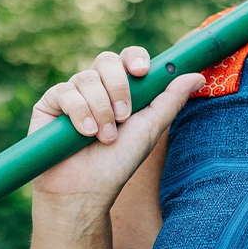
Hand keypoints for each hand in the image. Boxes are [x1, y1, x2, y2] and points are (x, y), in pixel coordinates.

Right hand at [27, 45, 203, 213]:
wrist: (86, 190)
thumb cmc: (118, 163)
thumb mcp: (150, 129)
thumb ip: (171, 100)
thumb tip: (197, 75)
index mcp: (121, 89)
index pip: (127, 58)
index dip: (135, 58)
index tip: (142, 72)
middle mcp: (96, 87)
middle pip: (106, 60)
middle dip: (118, 87)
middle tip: (124, 116)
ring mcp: (72, 94)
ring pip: (86, 77)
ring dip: (101, 109)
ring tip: (104, 137)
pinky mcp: (49, 104)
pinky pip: (64, 92)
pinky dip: (78, 112)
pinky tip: (84, 133)